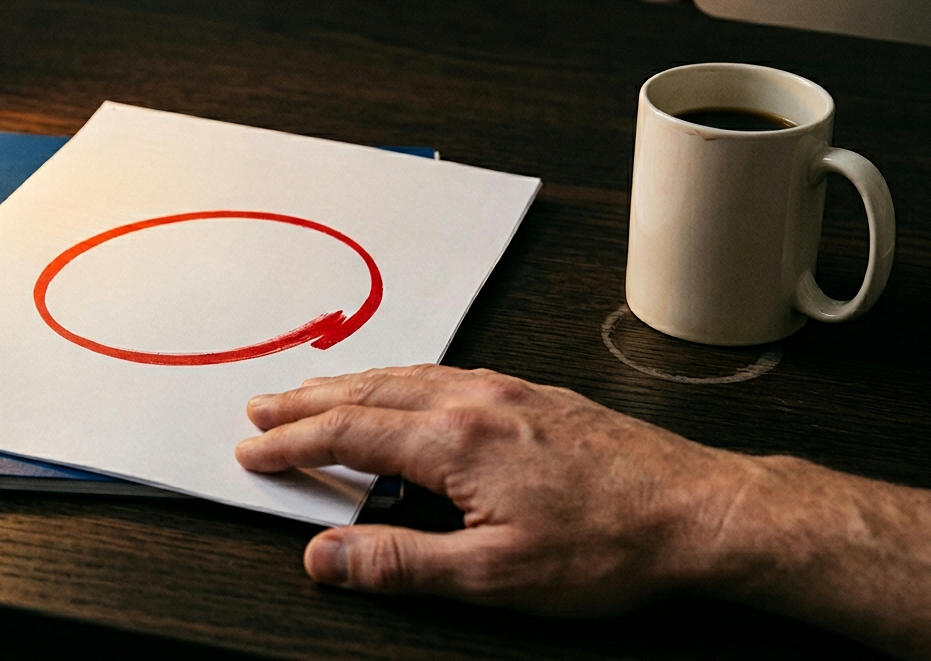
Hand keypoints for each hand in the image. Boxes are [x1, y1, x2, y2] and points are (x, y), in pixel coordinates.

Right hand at [234, 365, 751, 615]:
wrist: (697, 510)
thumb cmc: (610, 545)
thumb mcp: (496, 577)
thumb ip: (401, 563)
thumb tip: (328, 556)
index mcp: (455, 444)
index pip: (347, 436)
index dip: (292, 443)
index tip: (255, 451)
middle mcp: (474, 403)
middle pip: (366, 393)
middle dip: (306, 401)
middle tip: (262, 409)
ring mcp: (505, 392)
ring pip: (404, 377)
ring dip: (348, 384)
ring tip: (315, 392)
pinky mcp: (532, 395)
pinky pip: (443, 373)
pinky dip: (398, 378)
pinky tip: (403, 388)